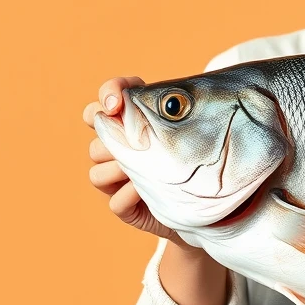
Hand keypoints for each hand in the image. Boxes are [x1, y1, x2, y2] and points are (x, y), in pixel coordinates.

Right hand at [83, 76, 191, 247]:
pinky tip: (147, 192)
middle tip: (138, 143)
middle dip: (114, 143)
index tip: (116, 103)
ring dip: (119, 171)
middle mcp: (116, 153)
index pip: (102, 104)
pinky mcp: (125, 208)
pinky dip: (128, 197)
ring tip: (148, 171)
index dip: (106, 96)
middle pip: (96, 142)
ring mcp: (117, 182)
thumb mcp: (193, 133)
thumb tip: (184, 97)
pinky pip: (115, 202)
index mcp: (128, 129)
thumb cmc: (197, 159)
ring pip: (97, 174)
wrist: (207, 204)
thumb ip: (184, 114)